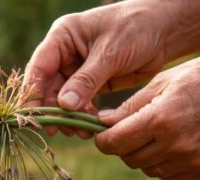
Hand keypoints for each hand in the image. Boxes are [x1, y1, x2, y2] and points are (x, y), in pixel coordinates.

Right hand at [25, 1, 174, 137]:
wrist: (166, 30)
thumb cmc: (137, 28)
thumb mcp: (110, 53)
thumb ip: (86, 80)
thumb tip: (64, 106)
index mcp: (62, 37)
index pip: (39, 68)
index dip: (34, 94)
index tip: (35, 117)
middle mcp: (65, 54)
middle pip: (49, 87)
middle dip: (54, 110)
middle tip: (61, 130)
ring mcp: (78, 69)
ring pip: (64, 99)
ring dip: (69, 116)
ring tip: (79, 131)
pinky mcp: (94, 83)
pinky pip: (82, 103)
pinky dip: (84, 115)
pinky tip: (90, 126)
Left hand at [95, 48, 199, 179]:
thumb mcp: (162, 82)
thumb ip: (129, 107)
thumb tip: (102, 124)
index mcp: (160, 119)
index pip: (114, 143)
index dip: (104, 139)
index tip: (104, 133)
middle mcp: (175, 144)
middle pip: (129, 158)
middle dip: (123, 146)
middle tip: (131, 129)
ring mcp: (192, 160)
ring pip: (148, 170)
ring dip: (143, 156)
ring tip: (155, 134)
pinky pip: (169, 176)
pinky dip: (163, 165)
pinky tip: (171, 145)